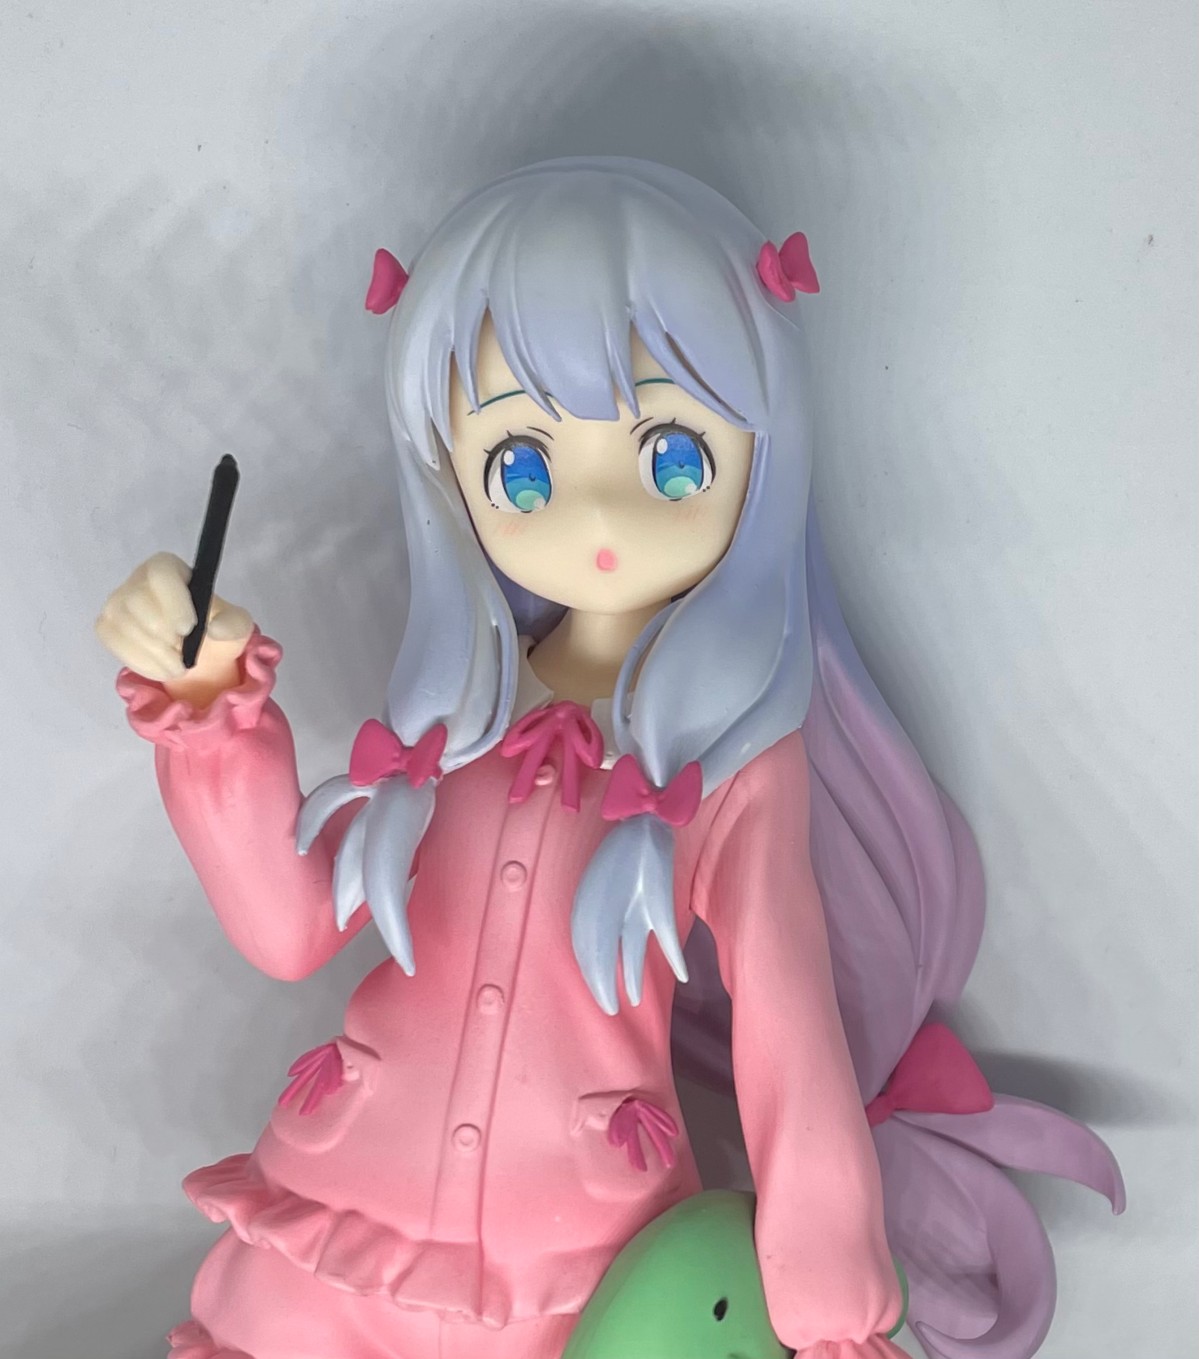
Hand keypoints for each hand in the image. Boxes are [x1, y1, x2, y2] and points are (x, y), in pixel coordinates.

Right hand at [95, 551, 254, 705]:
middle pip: (137, 600)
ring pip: (123, 623)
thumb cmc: (213, 627)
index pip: (160, 572)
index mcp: (169, 568)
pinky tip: (161, 669)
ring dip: (154, 653)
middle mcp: (137, 579)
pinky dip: (140, 662)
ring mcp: (117, 602)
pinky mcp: (106, 625)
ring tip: (179, 667)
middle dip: (163, 634)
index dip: (172, 600)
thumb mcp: (236, 626)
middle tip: (184, 653)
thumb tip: (217, 629)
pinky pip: (113, 641)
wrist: (194, 650)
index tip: (188, 629)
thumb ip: (233, 624)